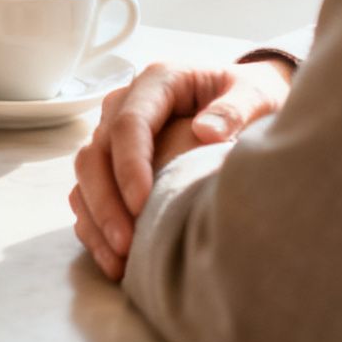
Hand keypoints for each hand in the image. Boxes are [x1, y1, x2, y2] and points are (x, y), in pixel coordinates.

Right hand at [69, 58, 294, 279]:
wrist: (246, 100)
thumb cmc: (252, 96)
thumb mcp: (257, 95)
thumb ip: (236, 109)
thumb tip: (205, 132)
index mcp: (158, 81)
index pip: (129, 124)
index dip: (130, 166)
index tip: (143, 205)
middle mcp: (126, 104)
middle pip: (95, 152)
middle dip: (106, 201)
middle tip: (126, 244)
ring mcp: (113, 133)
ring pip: (84, 174)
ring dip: (96, 218)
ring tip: (118, 260)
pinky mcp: (112, 161)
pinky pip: (87, 193)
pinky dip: (94, 225)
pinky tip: (112, 259)